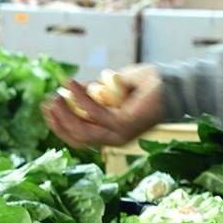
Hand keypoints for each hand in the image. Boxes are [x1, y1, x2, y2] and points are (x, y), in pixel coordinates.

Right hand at [42, 66, 163, 149]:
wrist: (174, 84)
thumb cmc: (148, 85)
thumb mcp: (114, 89)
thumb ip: (95, 93)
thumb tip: (74, 91)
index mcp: (111, 134)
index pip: (78, 137)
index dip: (60, 125)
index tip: (48, 108)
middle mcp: (114, 139)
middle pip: (76, 138)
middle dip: (58, 121)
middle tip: (48, 102)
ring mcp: (119, 134)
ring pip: (82, 130)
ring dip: (65, 113)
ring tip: (56, 95)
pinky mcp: (124, 124)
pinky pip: (95, 113)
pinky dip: (80, 98)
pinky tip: (71, 84)